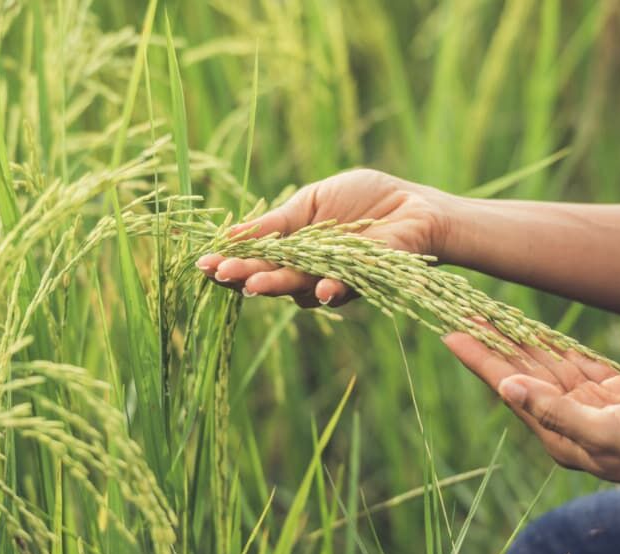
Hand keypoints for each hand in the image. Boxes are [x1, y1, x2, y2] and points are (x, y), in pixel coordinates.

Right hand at [196, 169, 456, 306]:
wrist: (414, 205)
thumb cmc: (365, 199)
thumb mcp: (312, 202)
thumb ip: (277, 222)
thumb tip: (231, 235)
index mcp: (292, 248)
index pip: (255, 258)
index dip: (230, 261)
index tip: (204, 263)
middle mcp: (308, 270)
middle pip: (270, 277)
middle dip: (245, 276)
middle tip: (223, 274)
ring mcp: (333, 279)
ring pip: (299, 288)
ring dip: (277, 285)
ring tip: (255, 283)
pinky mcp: (364, 281)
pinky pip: (341, 289)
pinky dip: (329, 288)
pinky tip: (320, 288)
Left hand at [442, 331, 619, 491]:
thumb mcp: (604, 433)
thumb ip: (554, 411)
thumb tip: (508, 388)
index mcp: (557, 434)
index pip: (507, 388)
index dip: (479, 359)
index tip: (450, 333)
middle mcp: (567, 419)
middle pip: (520, 372)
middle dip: (492, 343)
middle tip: (463, 311)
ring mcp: (591, 406)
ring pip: (546, 365)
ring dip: (519, 340)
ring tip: (490, 314)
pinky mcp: (615, 394)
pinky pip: (577, 363)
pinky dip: (555, 344)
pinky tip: (534, 330)